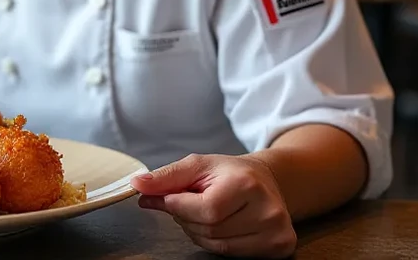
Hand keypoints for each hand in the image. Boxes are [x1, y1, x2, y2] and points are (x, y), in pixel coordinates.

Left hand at [131, 153, 295, 258]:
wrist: (268, 181)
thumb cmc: (229, 173)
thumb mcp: (197, 166)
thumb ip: (166, 177)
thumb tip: (137, 185)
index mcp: (247, 184)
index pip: (204, 210)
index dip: (179, 206)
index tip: (170, 198)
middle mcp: (268, 210)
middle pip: (208, 230)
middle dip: (190, 218)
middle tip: (195, 202)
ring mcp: (276, 232)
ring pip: (217, 245)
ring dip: (201, 232)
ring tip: (210, 212)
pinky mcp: (280, 247)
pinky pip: (232, 255)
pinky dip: (219, 242)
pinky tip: (226, 225)